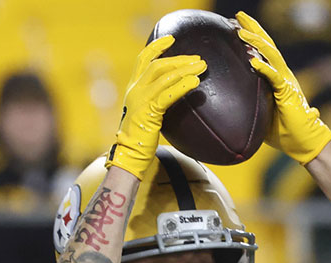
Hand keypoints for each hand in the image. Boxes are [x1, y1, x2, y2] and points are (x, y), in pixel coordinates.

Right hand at [106, 35, 205, 177]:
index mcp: (132, 89)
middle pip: (157, 65)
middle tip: (198, 59)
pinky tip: (195, 82)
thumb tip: (175, 93)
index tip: (172, 38)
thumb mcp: (145, 113)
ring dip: (185, 69)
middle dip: (179, 59)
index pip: (143, 59)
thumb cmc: (139, 138)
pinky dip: (182, 86)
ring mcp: (140, 101)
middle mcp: (134, 91)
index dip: (157, 47)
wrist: (129, 155)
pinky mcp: (148, 112)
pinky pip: (167, 95)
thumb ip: (156, 100)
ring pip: (164, 76)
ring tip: (202, 67)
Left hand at [235, 11, 330, 164]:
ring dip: (256, 42)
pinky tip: (252, 60)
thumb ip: (249, 103)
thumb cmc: (283, 131)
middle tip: (237, 16)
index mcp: (276, 77)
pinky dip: (264, 68)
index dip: (251, 36)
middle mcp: (282, 74)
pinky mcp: (288, 93)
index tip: (235, 25)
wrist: (304, 141)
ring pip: (271, 55)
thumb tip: (227, 106)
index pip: (263, 51)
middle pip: (267, 45)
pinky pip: (274, 78)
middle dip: (253, 28)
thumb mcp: (260, 113)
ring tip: (241, 32)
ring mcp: (286, 81)